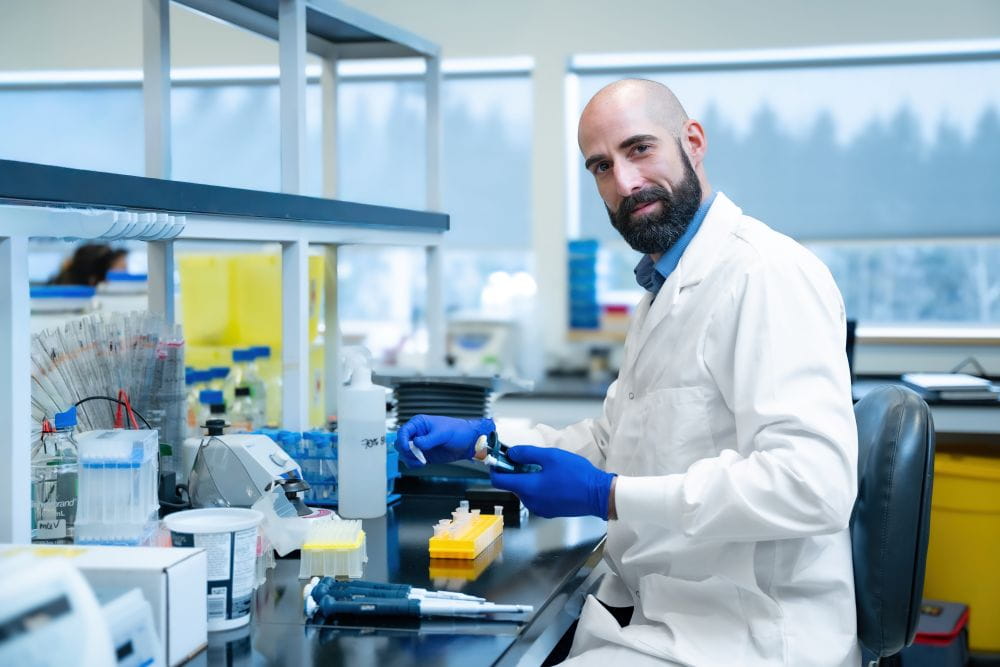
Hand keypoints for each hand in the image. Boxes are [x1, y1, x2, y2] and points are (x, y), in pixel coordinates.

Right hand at [395, 415, 494, 466]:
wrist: (468, 442)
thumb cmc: (458, 431)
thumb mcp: (443, 433)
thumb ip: (428, 439)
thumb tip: (417, 443)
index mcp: (419, 424)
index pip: (403, 431)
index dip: (403, 440)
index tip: (408, 447)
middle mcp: (417, 435)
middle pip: (400, 443)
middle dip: (406, 451)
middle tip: (416, 455)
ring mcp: (420, 446)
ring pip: (405, 454)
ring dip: (409, 459)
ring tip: (421, 460)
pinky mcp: (424, 456)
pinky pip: (412, 461)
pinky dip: (413, 464)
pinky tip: (422, 463)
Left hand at [490, 446, 615, 518]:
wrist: (599, 495)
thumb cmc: (577, 475)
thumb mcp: (551, 456)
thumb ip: (527, 453)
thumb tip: (511, 453)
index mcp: (527, 488)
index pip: (498, 481)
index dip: (496, 467)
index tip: (499, 458)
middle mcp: (530, 501)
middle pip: (512, 485)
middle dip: (515, 471)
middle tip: (527, 458)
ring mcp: (539, 508)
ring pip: (525, 491)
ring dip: (528, 479)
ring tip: (544, 468)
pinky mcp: (549, 511)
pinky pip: (536, 497)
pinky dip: (537, 487)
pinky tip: (551, 479)